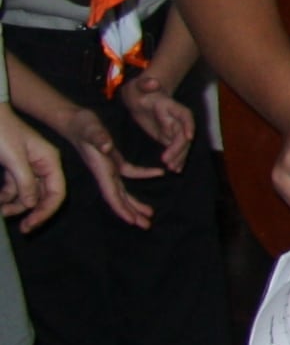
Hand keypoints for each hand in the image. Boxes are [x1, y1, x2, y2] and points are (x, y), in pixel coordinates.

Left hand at [0, 105, 64, 229]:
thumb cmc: (1, 132)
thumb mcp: (13, 158)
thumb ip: (25, 181)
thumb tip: (32, 204)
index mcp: (49, 160)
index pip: (56, 192)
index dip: (45, 211)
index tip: (30, 225)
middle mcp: (41, 165)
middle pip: (42, 196)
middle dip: (29, 211)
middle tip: (17, 225)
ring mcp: (26, 167)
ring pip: (26, 194)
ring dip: (13, 205)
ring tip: (0, 210)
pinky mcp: (12, 167)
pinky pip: (13, 188)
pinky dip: (5, 196)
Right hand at [46, 97, 159, 227]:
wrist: (75, 118)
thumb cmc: (82, 125)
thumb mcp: (91, 130)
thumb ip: (99, 139)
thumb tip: (107, 147)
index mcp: (101, 170)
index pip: (112, 195)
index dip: (122, 209)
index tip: (133, 221)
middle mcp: (105, 173)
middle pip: (119, 198)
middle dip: (132, 213)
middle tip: (147, 226)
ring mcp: (109, 168)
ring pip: (124, 190)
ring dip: (136, 202)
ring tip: (150, 214)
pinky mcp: (114, 160)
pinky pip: (131, 172)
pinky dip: (144, 174)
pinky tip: (158, 174)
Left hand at [116, 69, 195, 169]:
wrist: (140, 96)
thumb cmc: (139, 90)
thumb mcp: (139, 86)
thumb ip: (146, 84)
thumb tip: (154, 83)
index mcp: (170, 106)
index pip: (185, 115)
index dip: (188, 126)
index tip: (188, 137)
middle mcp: (176, 118)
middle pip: (183, 134)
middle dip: (179, 148)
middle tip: (168, 161)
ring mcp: (173, 128)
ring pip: (182, 144)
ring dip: (179, 156)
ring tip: (173, 168)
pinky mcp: (168, 136)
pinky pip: (175, 148)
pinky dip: (176, 158)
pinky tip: (174, 169)